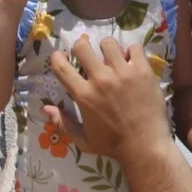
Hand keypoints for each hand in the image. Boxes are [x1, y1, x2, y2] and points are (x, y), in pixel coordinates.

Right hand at [46, 36, 173, 164]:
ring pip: (109, 44)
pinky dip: (132, 52)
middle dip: (82, 47)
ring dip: (108, 49)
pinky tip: (132, 62)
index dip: (57, 57)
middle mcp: (101, 80)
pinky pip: (135, 48)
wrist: (146, 147)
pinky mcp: (143, 72)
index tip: (61, 57)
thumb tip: (45, 108)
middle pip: (82, 47)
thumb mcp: (82, 139)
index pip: (60, 66)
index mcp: (83, 95)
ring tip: (113, 58)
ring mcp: (123, 74)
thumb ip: (62, 123)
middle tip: (89, 55)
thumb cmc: (113, 145)